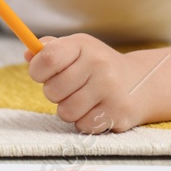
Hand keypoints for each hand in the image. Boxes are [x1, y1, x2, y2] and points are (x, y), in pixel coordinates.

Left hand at [26, 34, 144, 133]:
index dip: (37, 71)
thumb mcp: (76, 49)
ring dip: (69, 110)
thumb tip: (28, 54)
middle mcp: (99, 64)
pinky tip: (96, 110)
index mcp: (83, 45)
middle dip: (54, 94)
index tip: (41, 75)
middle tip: (68, 89)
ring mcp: (110, 89)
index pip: (47, 58)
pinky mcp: (118, 112)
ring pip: (66, 111)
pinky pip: (82, 125)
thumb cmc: (97, 66)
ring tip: (82, 100)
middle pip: (52, 90)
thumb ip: (49, 50)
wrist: (141, 83)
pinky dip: (84, 122)